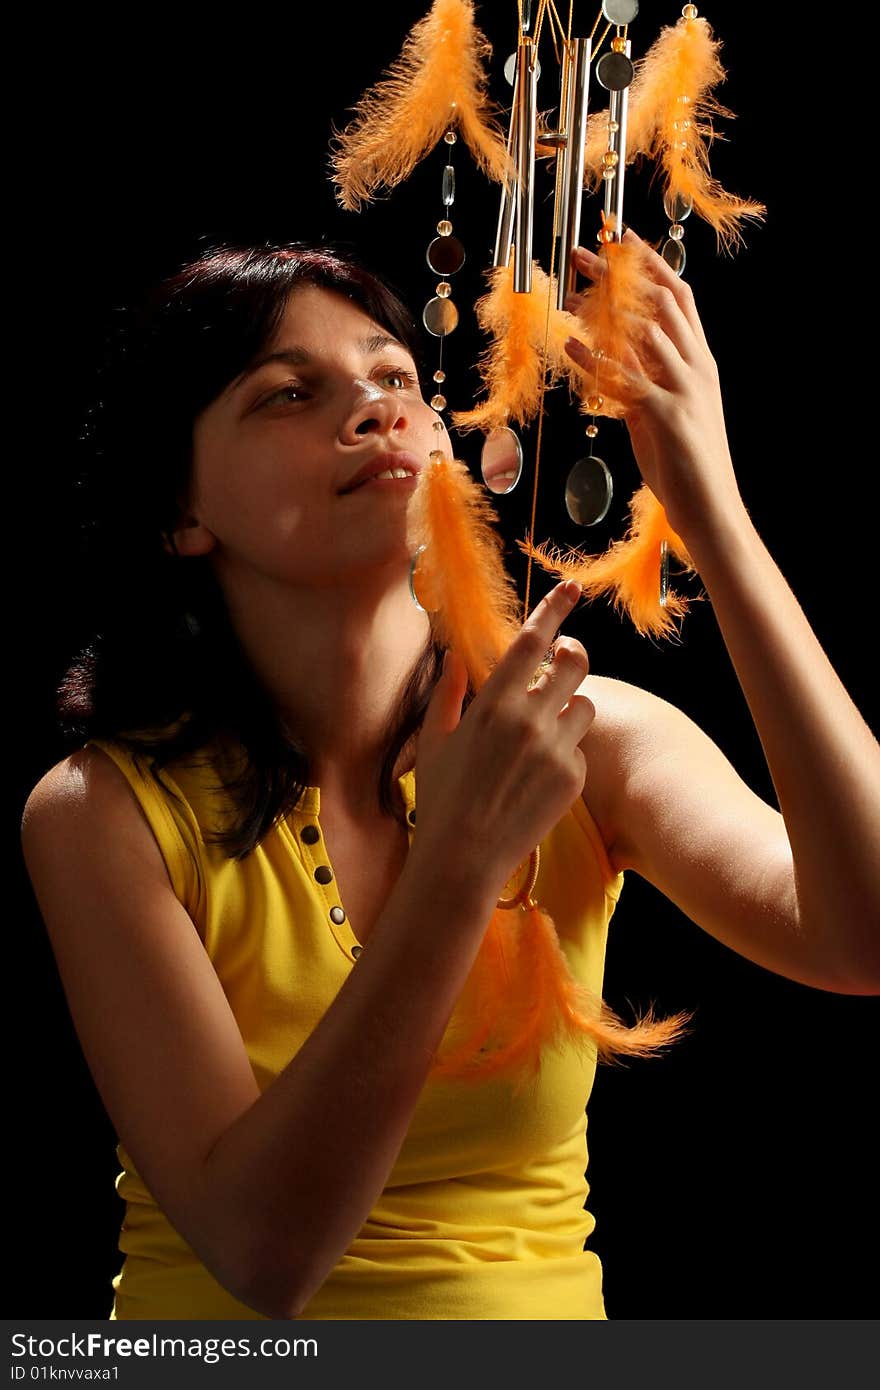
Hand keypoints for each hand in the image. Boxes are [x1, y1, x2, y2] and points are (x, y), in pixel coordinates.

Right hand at [413, 581, 594, 903]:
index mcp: (492, 705)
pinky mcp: (573, 779)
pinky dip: (565, 753)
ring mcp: (555, 750)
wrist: (464, 858)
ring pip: (586, 706)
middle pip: (575, 662)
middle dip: (573, 654)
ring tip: (545, 730)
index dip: (554, 610)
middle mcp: (529, 721)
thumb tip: (454, 656)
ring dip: (570, 707)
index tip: (572, 589)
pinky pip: (581, 749)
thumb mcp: (434, 740)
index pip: (531, 642)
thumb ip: (447, 693)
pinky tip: (537, 776)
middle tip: (564, 659)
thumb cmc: (440, 798)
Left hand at [565, 229, 745, 541]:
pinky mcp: (666, 414)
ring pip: (645, 330)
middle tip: (583, 251)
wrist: (710, 510)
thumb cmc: (686, 467)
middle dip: (621, 271)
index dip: (651, 264)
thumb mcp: (661, 417)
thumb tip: (611, 369)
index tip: (622, 240)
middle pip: (659, 302)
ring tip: (570, 290)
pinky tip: (569, 345)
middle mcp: (697, 367)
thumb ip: (640, 388)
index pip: (679, 297)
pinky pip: (625, 379)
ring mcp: (684, 388)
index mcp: (701, 363)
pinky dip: (594, 359)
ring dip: (604, 307)